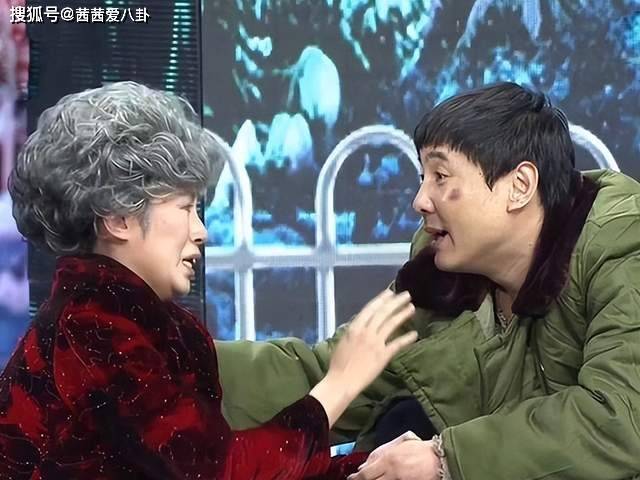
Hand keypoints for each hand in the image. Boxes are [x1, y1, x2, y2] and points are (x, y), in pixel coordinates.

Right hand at [310, 290, 416, 426]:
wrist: (342, 381)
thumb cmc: (338, 363)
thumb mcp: (343, 341)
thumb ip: (353, 330)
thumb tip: (362, 322)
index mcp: (354, 327)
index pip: (370, 309)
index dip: (381, 299)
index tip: (390, 293)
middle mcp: (366, 332)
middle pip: (383, 313)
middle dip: (396, 302)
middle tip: (406, 295)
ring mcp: (376, 343)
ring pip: (391, 324)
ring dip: (402, 314)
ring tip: (411, 308)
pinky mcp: (383, 356)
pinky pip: (397, 344)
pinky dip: (407, 338)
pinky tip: (415, 334)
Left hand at [349, 438, 440, 479]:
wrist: (439, 459)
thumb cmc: (421, 450)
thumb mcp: (400, 445)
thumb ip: (384, 453)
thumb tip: (369, 463)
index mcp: (389, 460)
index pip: (366, 473)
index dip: (357, 478)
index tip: (352, 478)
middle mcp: (392, 473)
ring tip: (373, 479)